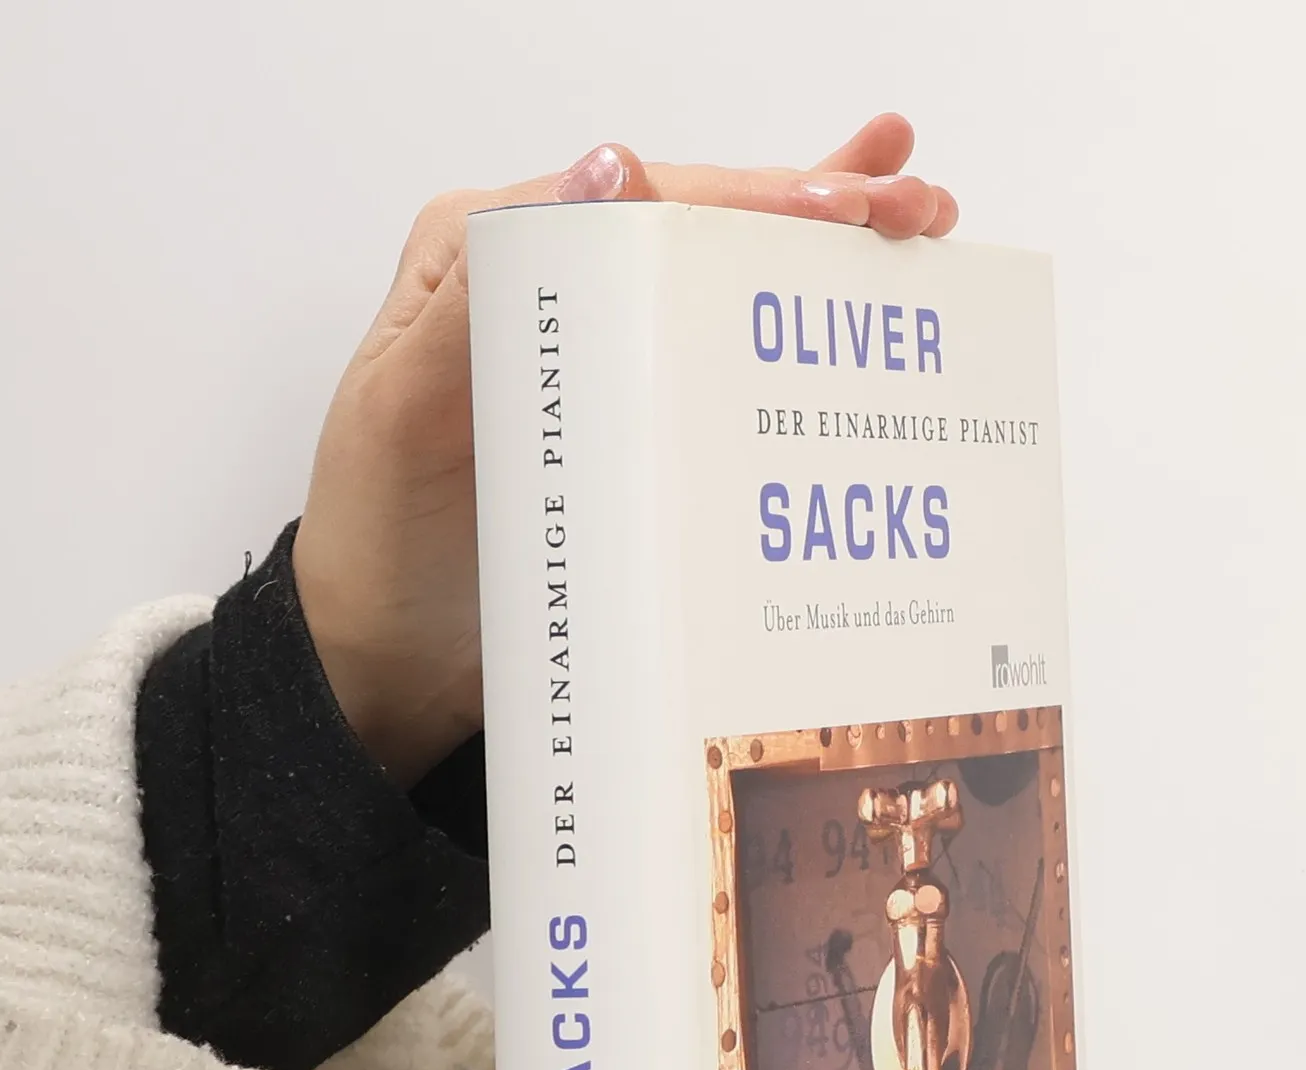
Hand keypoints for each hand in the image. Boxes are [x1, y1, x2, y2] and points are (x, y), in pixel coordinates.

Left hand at [291, 114, 958, 784]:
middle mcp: (551, 289)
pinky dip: (785, 324)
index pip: (646, 200)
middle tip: (918, 208)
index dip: (755, 199)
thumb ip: (488, 294)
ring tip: (925, 221)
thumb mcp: (407, 414)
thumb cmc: (381, 546)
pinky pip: (711, 355)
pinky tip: (853, 290)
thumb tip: (608, 168)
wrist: (386, 664)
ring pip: (720, 278)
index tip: (846, 211)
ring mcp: (593, 356)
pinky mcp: (623, 423)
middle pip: (700, 225)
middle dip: (817, 207)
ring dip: (822, 250)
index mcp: (491, 254)